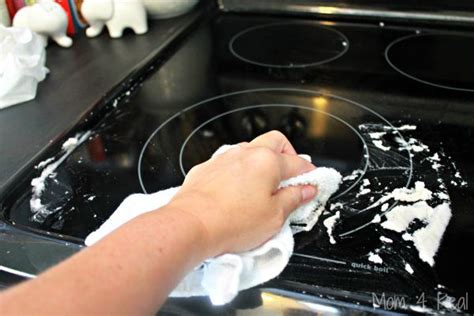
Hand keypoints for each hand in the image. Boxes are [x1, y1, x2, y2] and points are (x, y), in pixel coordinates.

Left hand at [169, 131, 316, 256]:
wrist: (190, 225)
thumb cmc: (231, 222)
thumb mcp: (274, 216)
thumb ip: (293, 199)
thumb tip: (305, 190)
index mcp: (267, 162)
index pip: (298, 163)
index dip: (309, 174)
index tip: (312, 184)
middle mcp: (245, 153)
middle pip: (275, 141)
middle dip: (288, 154)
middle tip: (291, 176)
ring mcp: (224, 158)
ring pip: (250, 149)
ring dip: (262, 161)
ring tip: (264, 185)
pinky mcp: (207, 168)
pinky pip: (229, 162)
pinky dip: (240, 171)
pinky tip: (238, 190)